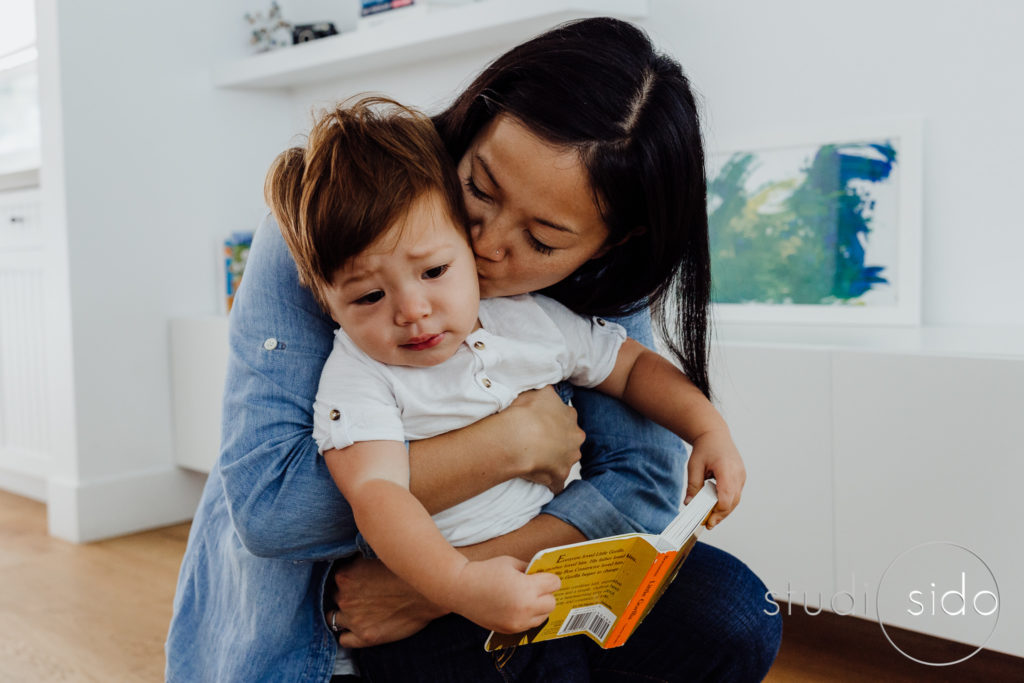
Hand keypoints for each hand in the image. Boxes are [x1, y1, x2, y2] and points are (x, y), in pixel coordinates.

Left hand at [327, 556, 446, 647]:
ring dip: (345, 615)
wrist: (430, 590)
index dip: (348, 578)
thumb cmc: (407, 570)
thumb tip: (352, 559)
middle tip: (364, 593)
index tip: (359, 579)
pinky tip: (361, 627)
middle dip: (347, 595)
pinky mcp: (365, 636)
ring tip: (361, 611)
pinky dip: (349, 634)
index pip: (337, 578)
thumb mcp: (378, 554)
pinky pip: (344, 640)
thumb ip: (359, 559)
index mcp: (345, 575)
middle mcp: (345, 597)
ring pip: (334, 618)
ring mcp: (354, 619)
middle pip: (335, 596)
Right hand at [449, 556, 559, 633]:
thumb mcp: (511, 563)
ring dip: (538, 607)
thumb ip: (530, 569)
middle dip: (546, 594)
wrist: (461, 588)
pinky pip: (528, 625)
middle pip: (551, 603)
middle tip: (535, 587)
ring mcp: (517, 622)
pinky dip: (527, 616)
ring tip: (525, 598)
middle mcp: (525, 608)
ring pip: (542, 617)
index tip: (542, 575)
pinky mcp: (509, 630)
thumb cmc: (486, 571)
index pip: (554, 584)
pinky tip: (516, 606)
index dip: (549, 577)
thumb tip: (544, 573)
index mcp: (527, 588)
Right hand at [503, 386, 584, 493]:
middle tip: (538, 443)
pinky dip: (550, 483)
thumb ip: (547, 395)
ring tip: (535, 461)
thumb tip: (548, 394)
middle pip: (570, 440)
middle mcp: (575, 436)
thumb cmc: (524, 413)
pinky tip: (540, 482)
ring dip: (554, 461)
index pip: (566, 418)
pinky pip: (556, 482)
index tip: (541, 424)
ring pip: (565, 460)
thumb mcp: (539, 392)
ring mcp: (569, 458)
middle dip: (558, 442)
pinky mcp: (560, 476)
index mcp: (570, 416)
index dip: (553, 422)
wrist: (518, 437)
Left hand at [684, 428, 745, 527]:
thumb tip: (689, 504)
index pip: (726, 496)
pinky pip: (736, 494)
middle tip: (708, 524)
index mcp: (727, 469)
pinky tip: (717, 508)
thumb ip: (693, 486)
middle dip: (721, 515)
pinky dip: (727, 503)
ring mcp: (742, 476)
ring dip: (725, 510)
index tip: (708, 520)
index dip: (718, 511)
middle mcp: (738, 474)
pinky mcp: (741, 478)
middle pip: (733, 502)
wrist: (715, 435)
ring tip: (712, 519)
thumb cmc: (705, 448)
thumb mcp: (694, 466)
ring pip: (736, 500)